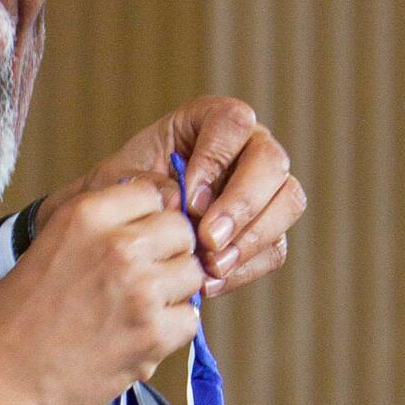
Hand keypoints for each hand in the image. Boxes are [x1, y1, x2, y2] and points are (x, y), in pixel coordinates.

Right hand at [0, 177, 199, 404]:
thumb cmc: (4, 328)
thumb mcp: (41, 251)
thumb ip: (90, 234)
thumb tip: (136, 227)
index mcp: (86, 216)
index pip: (153, 193)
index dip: (150, 218)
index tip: (140, 239)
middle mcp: (118, 245)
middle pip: (180, 231)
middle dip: (168, 253)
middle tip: (142, 281)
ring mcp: (141, 290)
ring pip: (192, 273)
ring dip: (174, 292)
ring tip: (138, 313)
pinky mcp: (152, 335)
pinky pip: (190, 320)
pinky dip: (171, 331)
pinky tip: (139, 339)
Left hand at [64, 96, 305, 296]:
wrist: (120, 234)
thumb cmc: (117, 196)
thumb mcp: (117, 182)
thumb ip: (146, 185)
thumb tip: (182, 200)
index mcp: (211, 122)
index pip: (234, 122)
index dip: (216, 158)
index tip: (189, 197)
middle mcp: (247, 148)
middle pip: (271, 161)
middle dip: (242, 204)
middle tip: (208, 239)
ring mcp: (264, 189)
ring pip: (287, 202)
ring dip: (252, 237)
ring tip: (210, 266)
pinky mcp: (266, 230)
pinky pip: (275, 247)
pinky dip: (246, 268)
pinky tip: (210, 282)